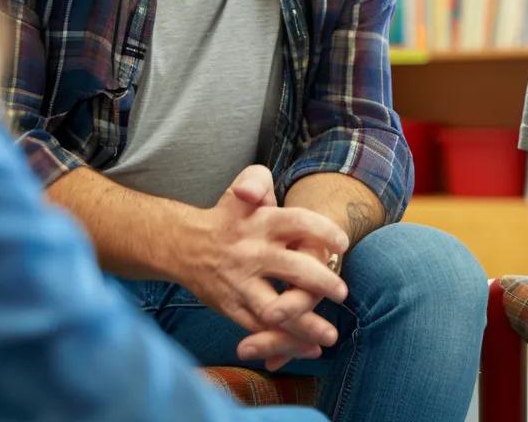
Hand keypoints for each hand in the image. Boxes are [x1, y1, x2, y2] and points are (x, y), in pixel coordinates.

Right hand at [179, 166, 349, 361]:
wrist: (184, 246)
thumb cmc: (230, 216)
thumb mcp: (243, 188)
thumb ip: (255, 180)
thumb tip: (253, 191)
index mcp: (260, 221)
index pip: (297, 222)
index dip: (322, 232)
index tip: (343, 243)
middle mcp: (252, 253)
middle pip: (293, 270)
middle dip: (322, 283)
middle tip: (343, 292)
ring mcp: (241, 284)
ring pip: (276, 310)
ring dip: (306, 325)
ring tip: (331, 334)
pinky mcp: (232, 307)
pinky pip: (261, 329)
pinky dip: (285, 342)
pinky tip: (310, 347)